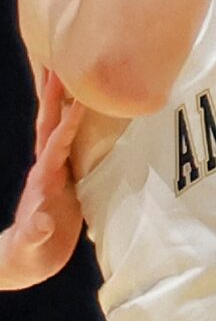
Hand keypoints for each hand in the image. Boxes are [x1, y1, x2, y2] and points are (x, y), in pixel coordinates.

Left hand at [0, 72, 84, 288]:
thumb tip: (42, 220)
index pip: (57, 145)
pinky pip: (70, 136)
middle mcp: (47, 167)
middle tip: (60, 59)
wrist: (25, 260)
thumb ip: (36, 233)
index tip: (84, 99)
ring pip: (56, 125)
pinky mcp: (66, 173)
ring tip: (66, 67)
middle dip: (53, 94)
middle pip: (49, 123)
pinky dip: (73, 114)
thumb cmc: (30, 255)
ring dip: (59, 97)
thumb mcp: (32, 248)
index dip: (69, 123)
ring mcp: (55, 168)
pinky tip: (84, 101)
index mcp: (43, 180)